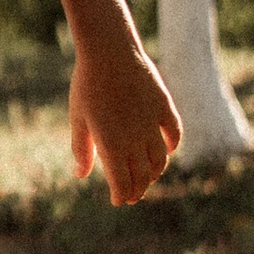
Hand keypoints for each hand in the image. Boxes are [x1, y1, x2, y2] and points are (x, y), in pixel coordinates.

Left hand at [71, 37, 180, 206]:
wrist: (109, 52)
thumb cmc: (87, 85)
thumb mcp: (78, 119)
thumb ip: (81, 149)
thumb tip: (81, 175)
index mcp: (112, 143)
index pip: (122, 181)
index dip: (122, 195)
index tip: (119, 201)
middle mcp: (135, 138)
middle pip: (142, 174)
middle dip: (138, 189)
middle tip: (133, 196)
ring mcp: (153, 123)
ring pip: (161, 159)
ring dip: (155, 172)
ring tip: (147, 178)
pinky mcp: (164, 107)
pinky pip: (175, 133)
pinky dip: (173, 146)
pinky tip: (168, 152)